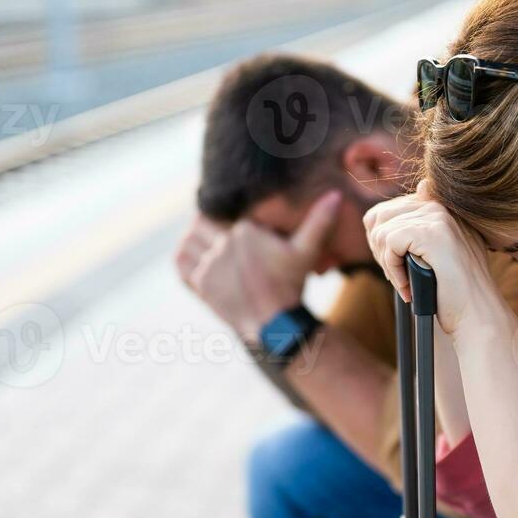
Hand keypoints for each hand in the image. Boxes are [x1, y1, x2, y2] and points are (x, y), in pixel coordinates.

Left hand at [176, 190, 340, 340]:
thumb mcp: (306, 251)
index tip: (224, 221)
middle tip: (212, 233)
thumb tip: (336, 194)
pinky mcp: (203, 285)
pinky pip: (181, 265)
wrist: (277, 323)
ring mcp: (211, 266)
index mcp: (246, 230)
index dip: (219, 215)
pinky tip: (195, 261)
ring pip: (187, 242)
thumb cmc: (291, 285)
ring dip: (192, 242)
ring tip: (203, 246)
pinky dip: (184, 260)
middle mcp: (225, 245)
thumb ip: (319, 221)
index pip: (219, 210)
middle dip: (204, 227)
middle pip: (199, 223)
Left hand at [363, 181, 503, 336]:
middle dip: (379, 251)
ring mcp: (437, 217)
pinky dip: (393, 269)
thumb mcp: (434, 255)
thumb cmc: (454, 291)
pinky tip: (408, 285)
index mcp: (439, 208)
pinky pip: (390, 243)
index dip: (381, 241)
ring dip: (386, 264)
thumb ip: (414, 234)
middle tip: (396, 276)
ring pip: (382, 231)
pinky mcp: (432, 233)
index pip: (387, 210)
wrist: (478, 312)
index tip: (394, 266)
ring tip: (405, 284)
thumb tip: (377, 224)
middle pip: (379, 217)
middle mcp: (439, 206)